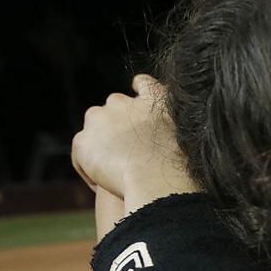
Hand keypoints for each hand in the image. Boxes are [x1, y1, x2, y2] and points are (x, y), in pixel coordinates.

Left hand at [71, 74, 193, 201]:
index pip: (144, 85)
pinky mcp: (83, 141)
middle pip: (114, 109)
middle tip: (131, 155)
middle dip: (120, 128)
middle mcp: (122, 102)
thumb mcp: (188, 139)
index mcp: (153, 99)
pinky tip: (102, 185)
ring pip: (96, 131)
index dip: (142, 92)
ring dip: (104, 147)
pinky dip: (90, 169)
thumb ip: (174, 128)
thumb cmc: (180, 167)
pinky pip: (82, 155)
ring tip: (116, 173)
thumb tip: (167, 136)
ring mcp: (99, 119)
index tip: (140, 98)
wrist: (155, 179)